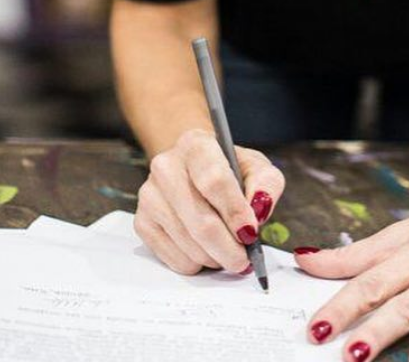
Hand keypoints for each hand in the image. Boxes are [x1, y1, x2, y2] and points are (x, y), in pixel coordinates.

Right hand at [134, 127, 285, 274]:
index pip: (214, 180)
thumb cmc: (228, 170)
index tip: (250, 233)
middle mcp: (166, 166)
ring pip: (189, 244)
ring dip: (215, 258)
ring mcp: (149, 195)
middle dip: (229, 248)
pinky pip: (174, 259)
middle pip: (200, 221)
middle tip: (244, 259)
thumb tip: (260, 208)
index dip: (234, 212)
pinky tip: (205, 249)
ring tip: (226, 250)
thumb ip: (266, 183)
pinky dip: (197, 264)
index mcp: (195, 144)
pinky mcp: (142, 222)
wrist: (193, 170)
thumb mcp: (255, 167)